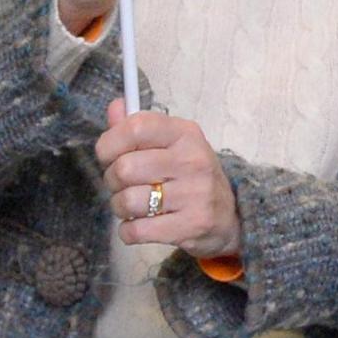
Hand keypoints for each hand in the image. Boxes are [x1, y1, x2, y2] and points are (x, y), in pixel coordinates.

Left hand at [98, 100, 241, 258]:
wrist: (228, 214)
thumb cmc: (190, 175)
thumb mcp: (171, 144)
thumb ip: (139, 127)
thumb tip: (115, 106)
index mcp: (185, 133)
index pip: (136, 127)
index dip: (110, 143)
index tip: (109, 156)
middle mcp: (192, 159)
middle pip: (124, 168)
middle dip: (112, 181)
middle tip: (125, 185)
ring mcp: (194, 193)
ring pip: (126, 201)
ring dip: (121, 208)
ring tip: (135, 206)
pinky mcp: (191, 225)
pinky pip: (135, 230)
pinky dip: (128, 231)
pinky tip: (141, 225)